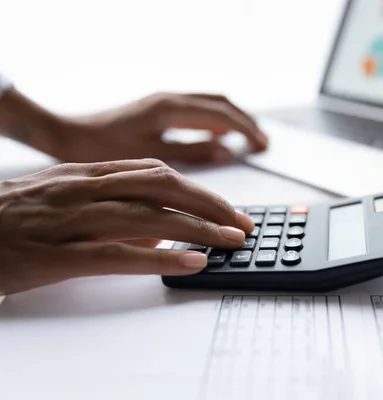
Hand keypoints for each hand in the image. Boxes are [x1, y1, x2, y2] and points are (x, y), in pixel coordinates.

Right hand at [0, 159, 253, 294]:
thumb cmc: (9, 219)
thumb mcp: (63, 201)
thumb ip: (111, 206)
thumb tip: (160, 225)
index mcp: (85, 174)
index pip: (156, 173)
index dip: (199, 190)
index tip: (227, 208)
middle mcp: (82, 188)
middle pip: (161, 186)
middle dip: (210, 205)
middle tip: (243, 224)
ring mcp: (69, 219)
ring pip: (147, 215)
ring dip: (197, 229)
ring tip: (231, 243)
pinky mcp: (55, 254)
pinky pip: (117, 253)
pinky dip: (160, 256)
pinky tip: (191, 263)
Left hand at [52, 92, 267, 163]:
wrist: (67, 134)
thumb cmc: (100, 147)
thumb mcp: (149, 155)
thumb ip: (190, 153)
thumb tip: (225, 152)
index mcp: (170, 108)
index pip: (222, 116)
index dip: (246, 131)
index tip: (262, 145)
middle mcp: (171, 98)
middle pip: (222, 104)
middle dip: (246, 122)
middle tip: (263, 142)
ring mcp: (165, 101)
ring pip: (211, 104)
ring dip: (233, 120)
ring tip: (249, 139)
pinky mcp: (159, 108)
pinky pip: (198, 110)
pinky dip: (215, 121)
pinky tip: (218, 137)